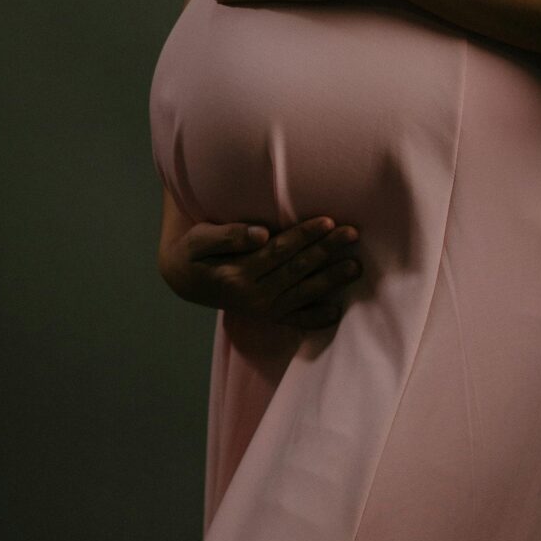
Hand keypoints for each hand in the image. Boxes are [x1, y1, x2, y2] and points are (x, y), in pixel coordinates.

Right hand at [159, 210, 363, 331]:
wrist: (184, 281)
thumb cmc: (194, 252)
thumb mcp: (199, 239)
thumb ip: (228, 236)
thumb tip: (261, 234)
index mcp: (236, 274)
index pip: (278, 251)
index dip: (304, 235)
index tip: (328, 220)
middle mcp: (252, 296)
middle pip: (296, 270)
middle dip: (326, 251)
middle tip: (352, 234)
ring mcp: (262, 310)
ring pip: (303, 293)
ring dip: (331, 280)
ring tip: (355, 266)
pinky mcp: (268, 317)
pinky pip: (296, 321)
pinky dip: (316, 319)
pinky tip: (336, 312)